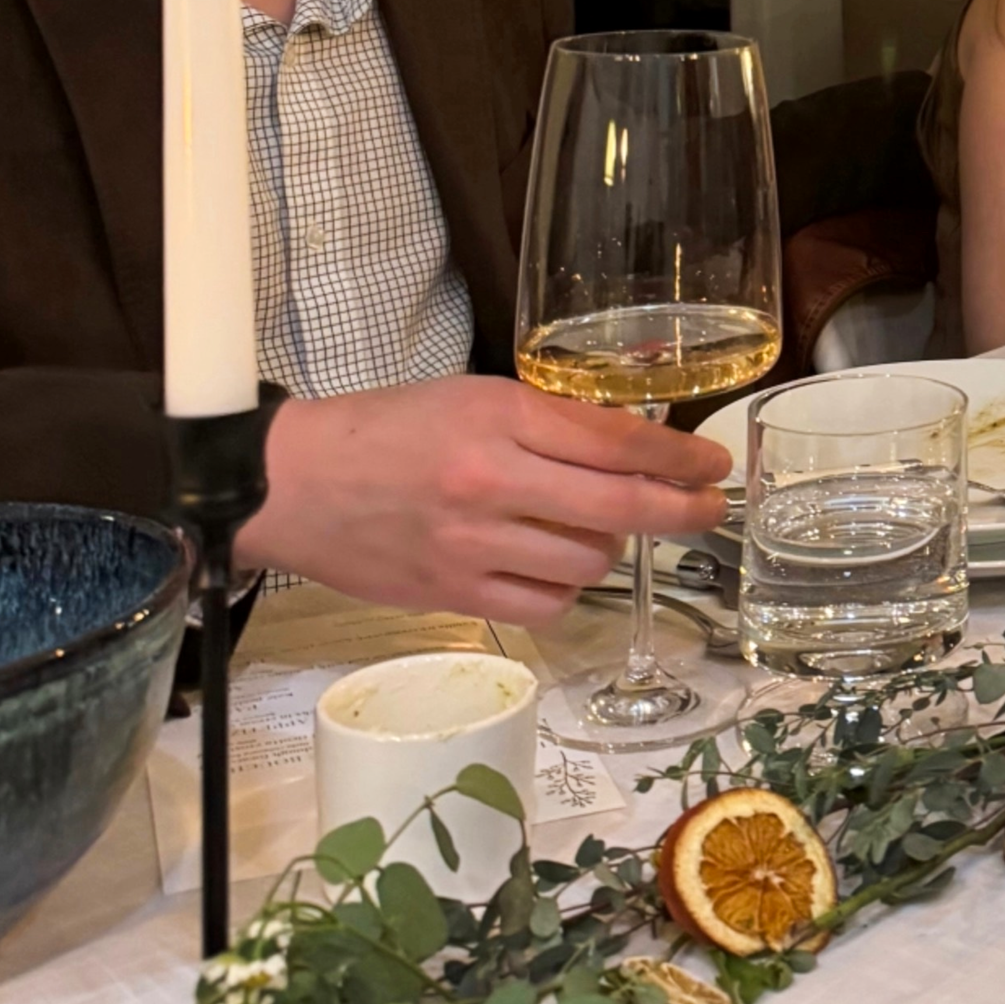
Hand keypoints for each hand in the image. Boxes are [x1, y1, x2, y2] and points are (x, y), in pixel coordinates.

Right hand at [239, 376, 733, 627]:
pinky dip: (564, 591)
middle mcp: (493, 480)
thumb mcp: (472, 397)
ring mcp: (473, 544)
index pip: (616, 440)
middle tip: (709, 509)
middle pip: (620, 507)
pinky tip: (557, 571)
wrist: (292, 483)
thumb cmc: (383, 429)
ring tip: (602, 532)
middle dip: (680, 510)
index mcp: (500, 416)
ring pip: (588, 562)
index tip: (712, 464)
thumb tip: (626, 445)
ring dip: (611, 548)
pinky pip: (543, 606)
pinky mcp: (452, 594)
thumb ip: (545, 421)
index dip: (678, 456)